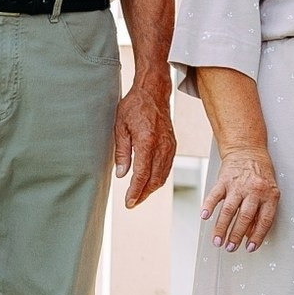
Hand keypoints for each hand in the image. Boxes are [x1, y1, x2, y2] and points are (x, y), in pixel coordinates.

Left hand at [114, 76, 177, 206]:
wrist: (153, 92)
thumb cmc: (134, 106)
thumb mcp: (120, 127)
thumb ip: (122, 152)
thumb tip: (121, 173)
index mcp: (147, 142)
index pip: (142, 175)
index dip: (135, 191)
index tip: (128, 202)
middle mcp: (161, 146)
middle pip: (154, 179)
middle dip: (143, 194)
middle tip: (132, 202)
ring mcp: (169, 146)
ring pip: (163, 175)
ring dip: (151, 188)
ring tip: (139, 195)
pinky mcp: (172, 145)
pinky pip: (167, 167)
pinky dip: (159, 178)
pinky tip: (150, 181)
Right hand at [201, 145, 279, 251]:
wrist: (247, 150)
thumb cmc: (260, 174)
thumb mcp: (269, 191)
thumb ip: (261, 212)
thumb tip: (252, 235)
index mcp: (269, 194)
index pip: (264, 220)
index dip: (257, 236)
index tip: (249, 248)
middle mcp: (254, 190)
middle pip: (245, 217)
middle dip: (236, 235)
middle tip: (230, 248)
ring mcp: (238, 185)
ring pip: (228, 210)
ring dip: (221, 228)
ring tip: (217, 241)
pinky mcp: (223, 180)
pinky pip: (215, 195)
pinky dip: (208, 206)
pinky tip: (204, 217)